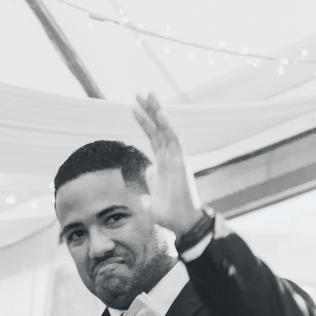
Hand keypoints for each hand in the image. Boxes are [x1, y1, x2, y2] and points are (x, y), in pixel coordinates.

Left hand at [130, 92, 205, 234]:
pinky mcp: (180, 161)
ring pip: (166, 128)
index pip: (153, 137)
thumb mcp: (152, 193)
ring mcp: (176, 157)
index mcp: (163, 162)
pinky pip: (174, 138)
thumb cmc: (168, 212)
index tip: (134, 108)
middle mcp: (170, 156)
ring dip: (157, 111)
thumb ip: (149, 180)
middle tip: (139, 93)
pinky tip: (160, 112)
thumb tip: (147, 171)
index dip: (144, 122)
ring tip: (148, 94)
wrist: (181, 222)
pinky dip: (167, 124)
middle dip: (149, 110)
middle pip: (158, 128)